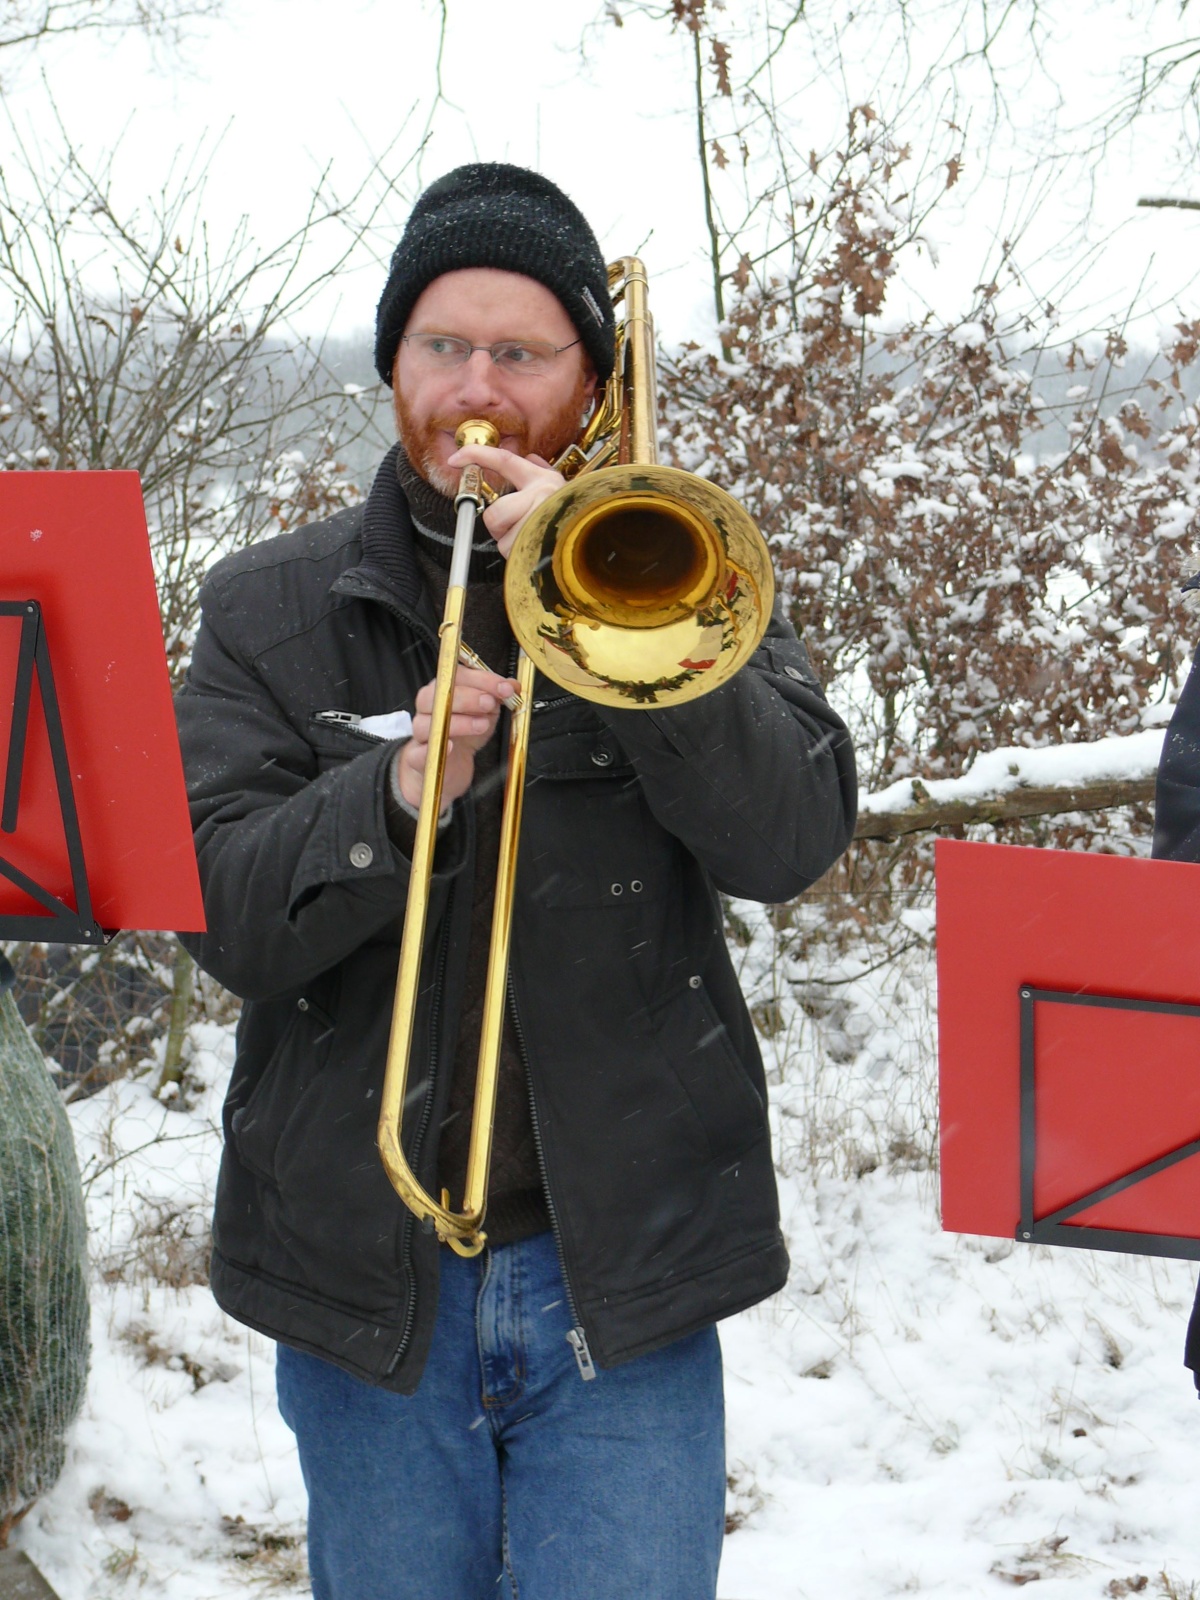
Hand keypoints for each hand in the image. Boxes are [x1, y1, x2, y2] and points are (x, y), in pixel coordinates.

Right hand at [394, 666, 519, 812]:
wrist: (452, 766)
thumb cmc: (466, 734)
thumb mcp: (486, 712)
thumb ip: (497, 696)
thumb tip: (513, 685)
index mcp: (443, 690)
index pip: (456, 676)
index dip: (482, 679)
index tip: (504, 688)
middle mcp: (428, 707)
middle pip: (438, 695)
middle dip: (468, 697)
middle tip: (490, 704)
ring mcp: (421, 732)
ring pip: (429, 722)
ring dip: (458, 722)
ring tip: (482, 725)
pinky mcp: (418, 757)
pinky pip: (420, 752)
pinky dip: (435, 748)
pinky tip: (452, 747)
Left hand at [446, 442, 565, 557]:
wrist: (599, 537)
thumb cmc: (575, 513)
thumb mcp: (559, 488)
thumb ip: (541, 472)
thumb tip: (530, 457)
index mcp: (542, 480)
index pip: (504, 460)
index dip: (477, 456)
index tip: (456, 458)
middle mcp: (542, 495)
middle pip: (495, 513)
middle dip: (498, 526)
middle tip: (514, 527)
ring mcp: (540, 520)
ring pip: (502, 538)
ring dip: (511, 543)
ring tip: (531, 539)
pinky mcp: (538, 543)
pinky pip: (512, 553)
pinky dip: (519, 556)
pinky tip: (535, 550)